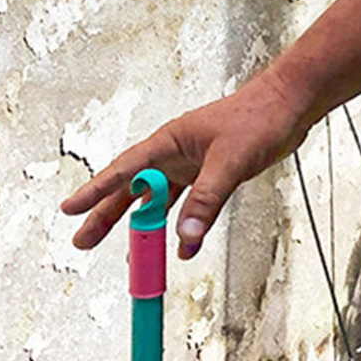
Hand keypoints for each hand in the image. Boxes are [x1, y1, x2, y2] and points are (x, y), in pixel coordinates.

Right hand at [59, 71, 311, 257]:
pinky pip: (189, 206)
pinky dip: (183, 227)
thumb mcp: (229, 161)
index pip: (123, 171)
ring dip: (141, 227)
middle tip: (82, 241)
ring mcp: (192, 164)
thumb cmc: (259, 117)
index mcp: (168, 142)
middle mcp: (174, 154)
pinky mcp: (211, 174)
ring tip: (124, 254)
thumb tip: (184, 238)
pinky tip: (181, 248)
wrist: (291, 106)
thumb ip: (207, 200)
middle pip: (132, 190)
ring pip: (157, 201)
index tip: (69, 209)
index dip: (95, 191)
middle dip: (106, 216)